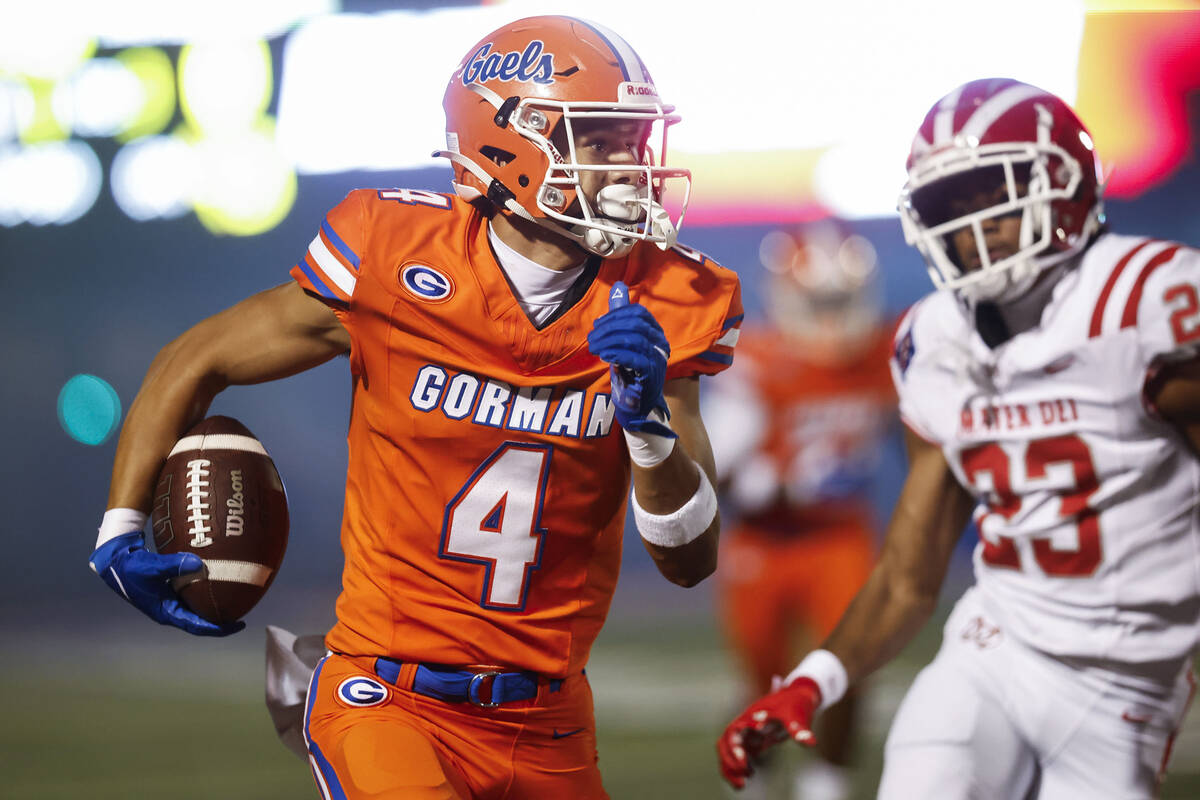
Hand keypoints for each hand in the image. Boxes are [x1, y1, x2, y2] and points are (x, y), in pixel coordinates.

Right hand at [89, 531, 243, 635]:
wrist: (116, 560)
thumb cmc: (131, 567)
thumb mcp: (151, 567)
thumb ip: (173, 566)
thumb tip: (199, 563)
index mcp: (167, 612)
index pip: (197, 626)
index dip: (219, 628)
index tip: (239, 624)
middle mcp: (171, 609)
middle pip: (201, 619)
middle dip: (222, 618)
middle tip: (244, 611)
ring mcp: (171, 600)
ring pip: (198, 606)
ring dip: (215, 603)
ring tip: (237, 597)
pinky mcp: (171, 589)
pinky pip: (194, 592)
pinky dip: (207, 588)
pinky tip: (221, 577)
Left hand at [587, 281, 675, 438]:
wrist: (638, 403)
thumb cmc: (630, 370)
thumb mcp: (622, 339)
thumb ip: (620, 315)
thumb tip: (618, 285)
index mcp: (655, 332)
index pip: (638, 312)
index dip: (615, 315)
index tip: (598, 325)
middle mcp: (660, 343)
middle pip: (635, 324)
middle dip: (609, 327)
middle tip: (592, 338)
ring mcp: (658, 358)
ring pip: (634, 339)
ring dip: (608, 341)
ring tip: (593, 347)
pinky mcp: (651, 374)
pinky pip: (635, 358)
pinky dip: (617, 354)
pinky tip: (604, 356)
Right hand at [717, 677, 820, 788]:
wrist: (798, 697)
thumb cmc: (795, 703)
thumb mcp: (798, 716)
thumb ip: (799, 729)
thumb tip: (809, 743)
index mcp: (751, 716)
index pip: (734, 731)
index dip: (735, 746)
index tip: (745, 759)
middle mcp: (745, 725)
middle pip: (726, 743)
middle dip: (730, 760)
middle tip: (745, 774)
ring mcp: (747, 734)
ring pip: (729, 751)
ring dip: (730, 767)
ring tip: (740, 786)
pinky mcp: (753, 741)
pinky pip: (739, 756)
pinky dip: (738, 768)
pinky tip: (748, 778)